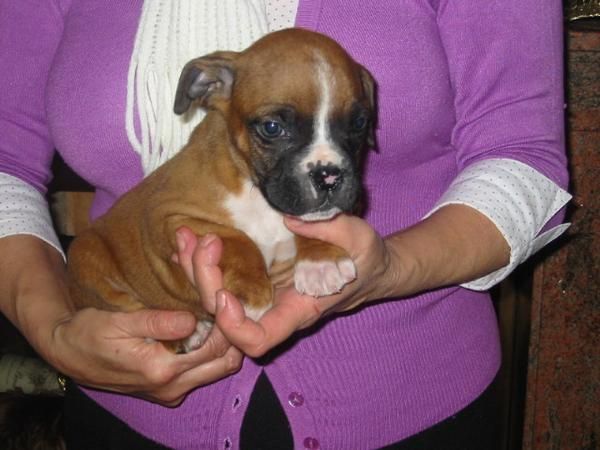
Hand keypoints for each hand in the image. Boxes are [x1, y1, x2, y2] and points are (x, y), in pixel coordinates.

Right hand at [2, 235, 240, 406]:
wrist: (67, 354)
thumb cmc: (89, 333)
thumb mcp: (119, 321)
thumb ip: (157, 322)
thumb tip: (193, 319)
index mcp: (160, 369)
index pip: (215, 346)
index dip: (227, 319)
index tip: (226, 293)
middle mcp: (171, 387)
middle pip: (225, 361)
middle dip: (234, 331)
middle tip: (229, 302)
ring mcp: (170, 392)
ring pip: (218, 369)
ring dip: (226, 344)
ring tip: (220, 313)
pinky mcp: (167, 391)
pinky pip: (202, 373)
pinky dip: (211, 353)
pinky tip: (206, 328)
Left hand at [175, 214, 395, 357]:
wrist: (367, 266)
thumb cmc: (366, 259)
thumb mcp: (359, 240)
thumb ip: (331, 230)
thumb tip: (289, 218)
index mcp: (298, 309)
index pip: (259, 339)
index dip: (235, 327)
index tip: (225, 295)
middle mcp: (274, 308)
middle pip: (226, 316)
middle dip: (206, 282)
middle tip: (206, 242)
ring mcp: (263, 293)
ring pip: (217, 297)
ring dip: (195, 270)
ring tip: (185, 237)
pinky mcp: (258, 277)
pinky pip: (223, 277)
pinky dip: (202, 263)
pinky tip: (191, 241)